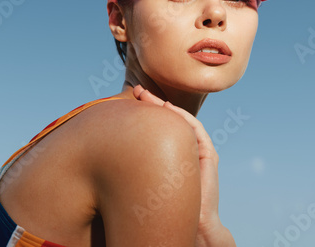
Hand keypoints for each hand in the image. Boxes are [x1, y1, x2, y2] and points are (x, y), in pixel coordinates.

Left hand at [133, 85, 234, 245]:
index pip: (158, 127)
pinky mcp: (208, 155)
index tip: (128, 101)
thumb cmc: (165, 207)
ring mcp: (198, 150)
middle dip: (152, 104)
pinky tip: (169, 108)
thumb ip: (137, 164)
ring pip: (181, 120)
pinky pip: (196, 129)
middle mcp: (184, 148)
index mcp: (170, 153)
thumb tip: (106, 152)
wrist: (192, 224)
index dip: (144, 113)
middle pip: (168, 119)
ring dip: (165, 105)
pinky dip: (183, 117)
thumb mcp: (147, 180)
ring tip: (148, 95)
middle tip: (136, 91)